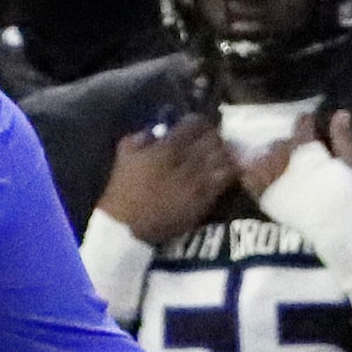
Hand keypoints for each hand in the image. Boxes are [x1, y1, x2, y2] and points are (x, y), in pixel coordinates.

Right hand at [95, 115, 234, 244]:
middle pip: (213, 138)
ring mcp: (199, 181)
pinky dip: (229, 170)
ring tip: (217, 155)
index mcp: (167, 148)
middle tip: (208, 140)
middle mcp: (187, 161)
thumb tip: (156, 129)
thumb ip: (141, 137)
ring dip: (222, 152)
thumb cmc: (122, 192)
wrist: (126, 228)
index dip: (197, 123)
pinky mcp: (205, 199)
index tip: (193, 127)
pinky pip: (226, 178)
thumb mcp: (125, 155)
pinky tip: (223, 171)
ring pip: (224, 156)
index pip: (195, 124)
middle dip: (212, 136)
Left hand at [235, 108, 351, 202]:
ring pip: (264, 158)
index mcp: (306, 149)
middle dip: (288, 145)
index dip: (306, 123)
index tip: (309, 124)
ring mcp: (270, 178)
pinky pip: (248, 178)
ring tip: (280, 166)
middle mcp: (284, 160)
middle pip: (280, 143)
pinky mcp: (262, 197)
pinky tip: (260, 176)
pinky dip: (252, 173)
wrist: (334, 228)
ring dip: (271, 159)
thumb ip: (344, 138)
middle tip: (296, 153)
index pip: (301, 125)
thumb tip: (340, 113)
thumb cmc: (348, 195)